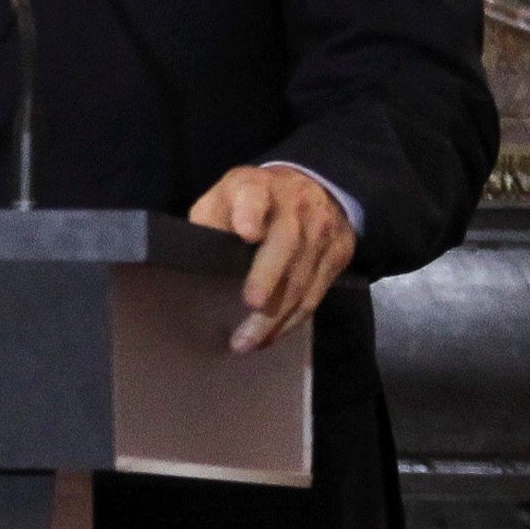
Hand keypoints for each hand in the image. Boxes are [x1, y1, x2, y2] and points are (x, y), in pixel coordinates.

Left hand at [188, 163, 350, 354]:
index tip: (248, 231)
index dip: (251, 212)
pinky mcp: (337, 255)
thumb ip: (210, 220)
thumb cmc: (251, 200)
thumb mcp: (224, 196)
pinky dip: (292, 319)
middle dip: (268, 277)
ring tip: (247, 341)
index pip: (254, 196)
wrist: (312, 187)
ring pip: (302, 277)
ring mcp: (321, 232)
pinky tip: (270, 335)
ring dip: (275, 313)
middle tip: (250, 305)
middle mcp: (295, 208)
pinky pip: (315, 294)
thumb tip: (191, 256)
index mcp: (257, 188)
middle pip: (286, 243)